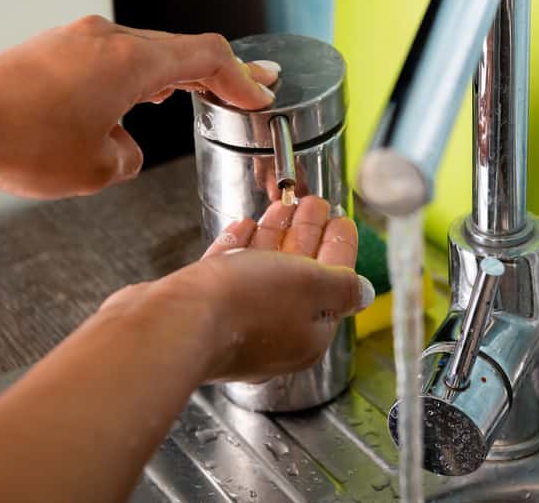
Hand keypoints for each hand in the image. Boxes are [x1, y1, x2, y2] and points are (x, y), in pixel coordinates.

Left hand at [0, 15, 278, 197]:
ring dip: (173, 76)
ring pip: (144, 52)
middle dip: (215, 74)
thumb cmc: (21, 142)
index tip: (260, 95)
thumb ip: (129, 155)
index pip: (206, 57)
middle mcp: (108, 38)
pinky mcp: (53, 48)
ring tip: (196, 96)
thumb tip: (123, 145)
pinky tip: (135, 99)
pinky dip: (136, 76)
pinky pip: (110, 57)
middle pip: (178, 48)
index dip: (241, 77)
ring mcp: (78, 39)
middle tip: (245, 89)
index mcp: (132, 61)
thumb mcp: (98, 168)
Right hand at [101, 196, 372, 382]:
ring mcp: (235, 324)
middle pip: (299, 275)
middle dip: (307, 235)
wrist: (173, 323)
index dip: (340, 246)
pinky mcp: (201, 312)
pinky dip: (239, 250)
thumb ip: (342, 285)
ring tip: (281, 205)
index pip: (335, 283)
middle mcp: (274, 334)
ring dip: (275, 237)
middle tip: (313, 203)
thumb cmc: (245, 306)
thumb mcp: (312, 285)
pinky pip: (227, 276)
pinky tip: (242, 229)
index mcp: (309, 335)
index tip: (341, 218)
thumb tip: (366, 293)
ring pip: (262, 272)